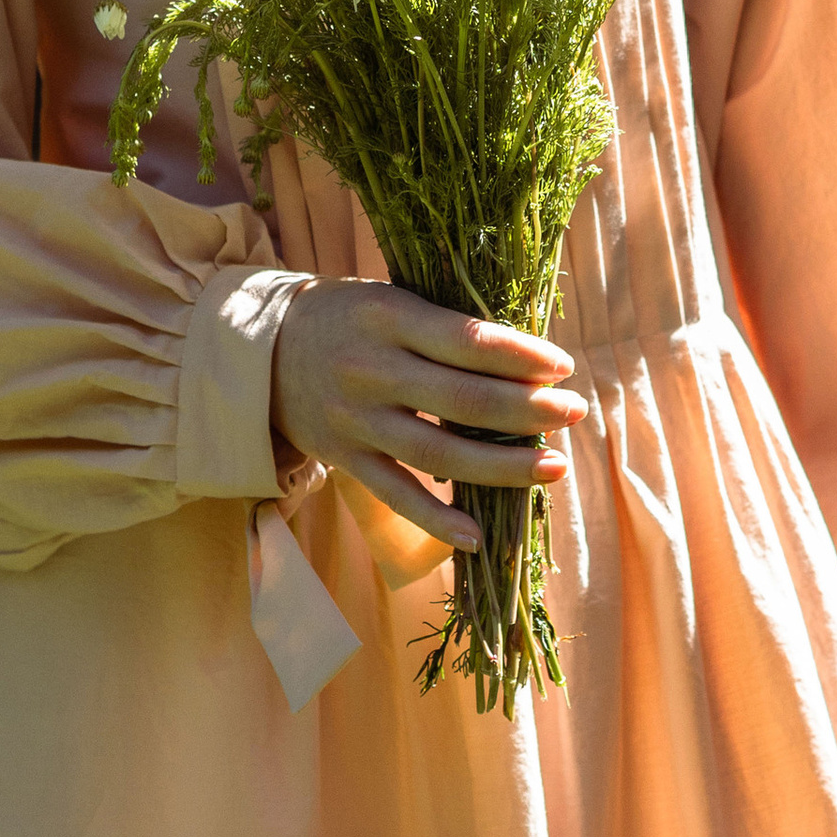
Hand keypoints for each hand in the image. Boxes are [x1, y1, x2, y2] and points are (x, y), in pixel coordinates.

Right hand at [269, 278, 584, 553]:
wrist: (263, 353)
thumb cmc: (350, 318)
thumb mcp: (392, 299)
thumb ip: (446, 326)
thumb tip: (530, 363)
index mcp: (387, 316)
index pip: (467, 340)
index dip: (522, 356)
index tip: (564, 366)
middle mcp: (370, 369)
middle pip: (461, 400)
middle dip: (527, 410)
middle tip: (574, 413)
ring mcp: (355, 419)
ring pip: (437, 454)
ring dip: (502, 467)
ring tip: (553, 468)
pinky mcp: (343, 459)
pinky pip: (395, 495)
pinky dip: (436, 521)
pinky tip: (479, 537)